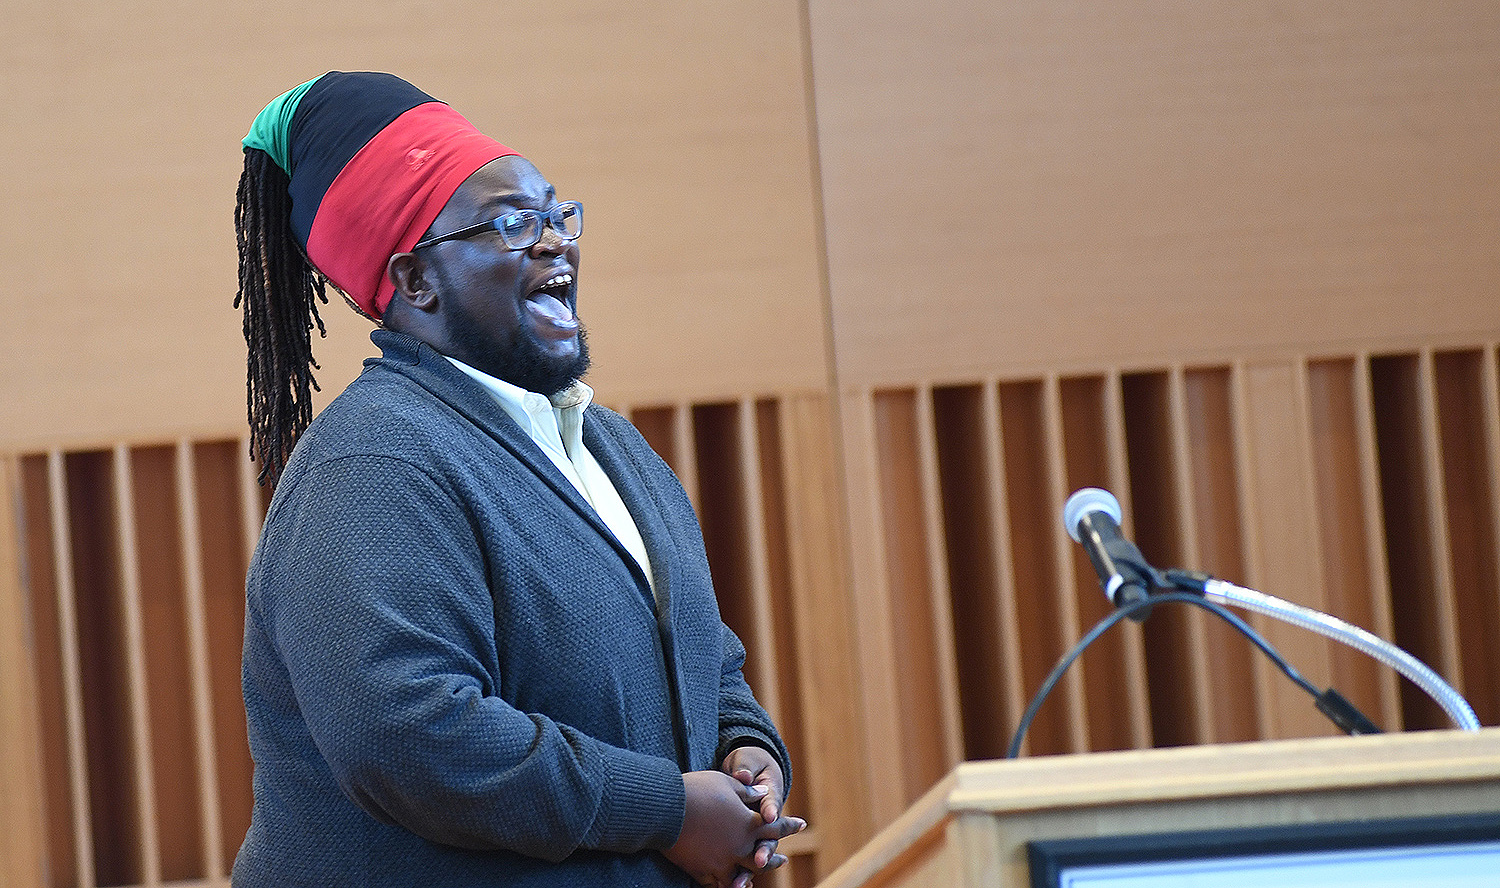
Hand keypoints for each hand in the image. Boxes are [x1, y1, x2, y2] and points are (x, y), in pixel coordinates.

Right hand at [664, 769, 804, 887]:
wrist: (667, 808)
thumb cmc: (699, 790)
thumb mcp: (727, 784)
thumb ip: (748, 793)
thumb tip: (763, 794)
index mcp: (748, 825)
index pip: (775, 827)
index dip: (789, 826)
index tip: (801, 824)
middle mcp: (739, 847)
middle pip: (763, 858)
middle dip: (773, 858)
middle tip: (782, 860)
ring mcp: (721, 863)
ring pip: (742, 876)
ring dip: (751, 876)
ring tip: (754, 878)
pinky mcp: (702, 871)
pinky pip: (717, 883)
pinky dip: (725, 884)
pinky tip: (728, 884)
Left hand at [721, 746, 801, 875]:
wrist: (747, 767)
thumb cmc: (747, 763)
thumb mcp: (746, 761)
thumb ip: (745, 769)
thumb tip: (744, 774)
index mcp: (769, 796)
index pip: (772, 805)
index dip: (770, 810)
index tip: (768, 816)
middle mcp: (764, 819)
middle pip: (766, 838)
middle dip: (764, 851)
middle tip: (758, 860)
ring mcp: (754, 832)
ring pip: (754, 856)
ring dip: (747, 871)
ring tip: (739, 884)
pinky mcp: (741, 841)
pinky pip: (739, 863)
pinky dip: (733, 876)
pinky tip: (726, 886)